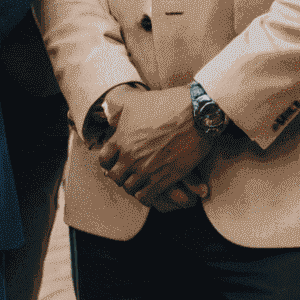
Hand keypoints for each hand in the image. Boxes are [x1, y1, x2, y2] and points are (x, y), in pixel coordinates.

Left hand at [97, 84, 213, 207]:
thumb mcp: (136, 103)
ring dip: (134, 186)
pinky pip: (146, 196)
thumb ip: (120, 113)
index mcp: (121, 138)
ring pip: (130, 188)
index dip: (109, 162)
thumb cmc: (166, 104)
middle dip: (120, 175)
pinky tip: (151, 189)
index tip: (116, 161)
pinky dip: (146, 195)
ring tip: (140, 182)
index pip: (104, 160)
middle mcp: (130, 155)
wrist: (195, 114)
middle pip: (115, 177)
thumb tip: (110, 115)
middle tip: (129, 173)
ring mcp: (147, 168)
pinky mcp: (164, 178)